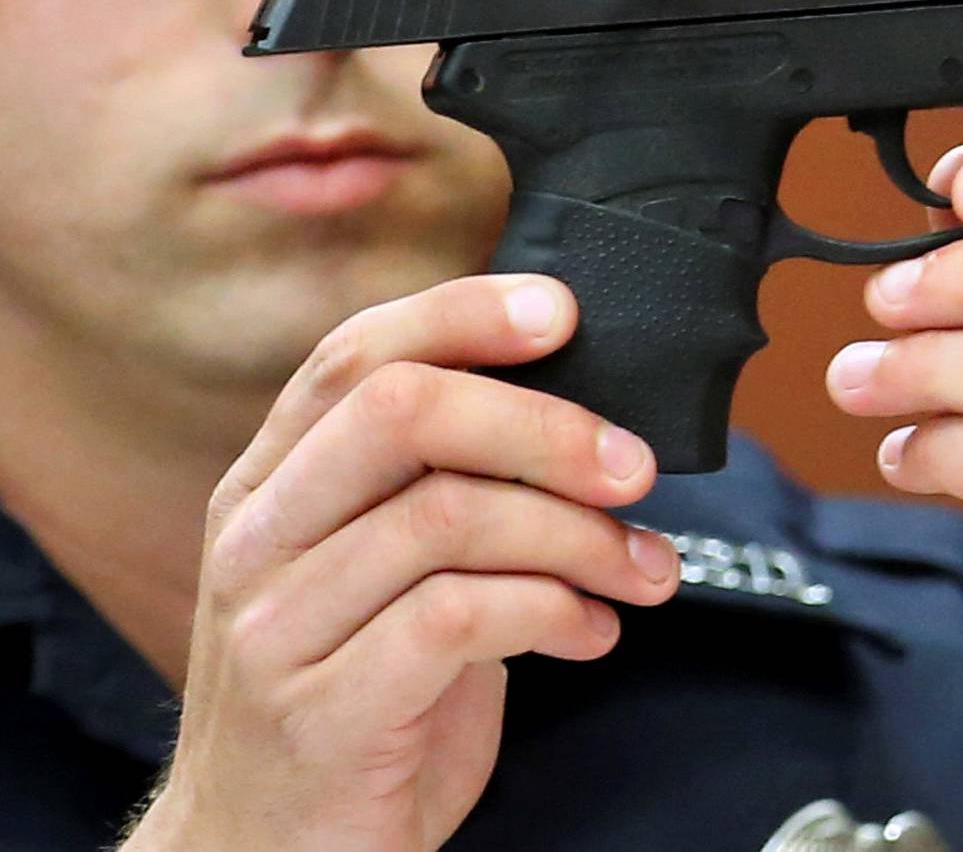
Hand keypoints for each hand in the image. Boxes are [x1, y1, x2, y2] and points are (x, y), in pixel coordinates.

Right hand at [124, 276, 678, 851]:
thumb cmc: (360, 703)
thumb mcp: (387, 578)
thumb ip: (447, 491)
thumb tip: (586, 418)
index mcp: (272, 486)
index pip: (354, 356)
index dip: (462, 316)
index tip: (564, 314)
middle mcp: (259, 539)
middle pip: (402, 412)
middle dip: (544, 424)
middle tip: (636, 467)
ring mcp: (278, 626)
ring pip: (448, 516)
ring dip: (579, 535)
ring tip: (641, 571)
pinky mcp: (323, 711)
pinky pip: (460, 618)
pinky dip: (555, 611)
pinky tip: (593, 634)